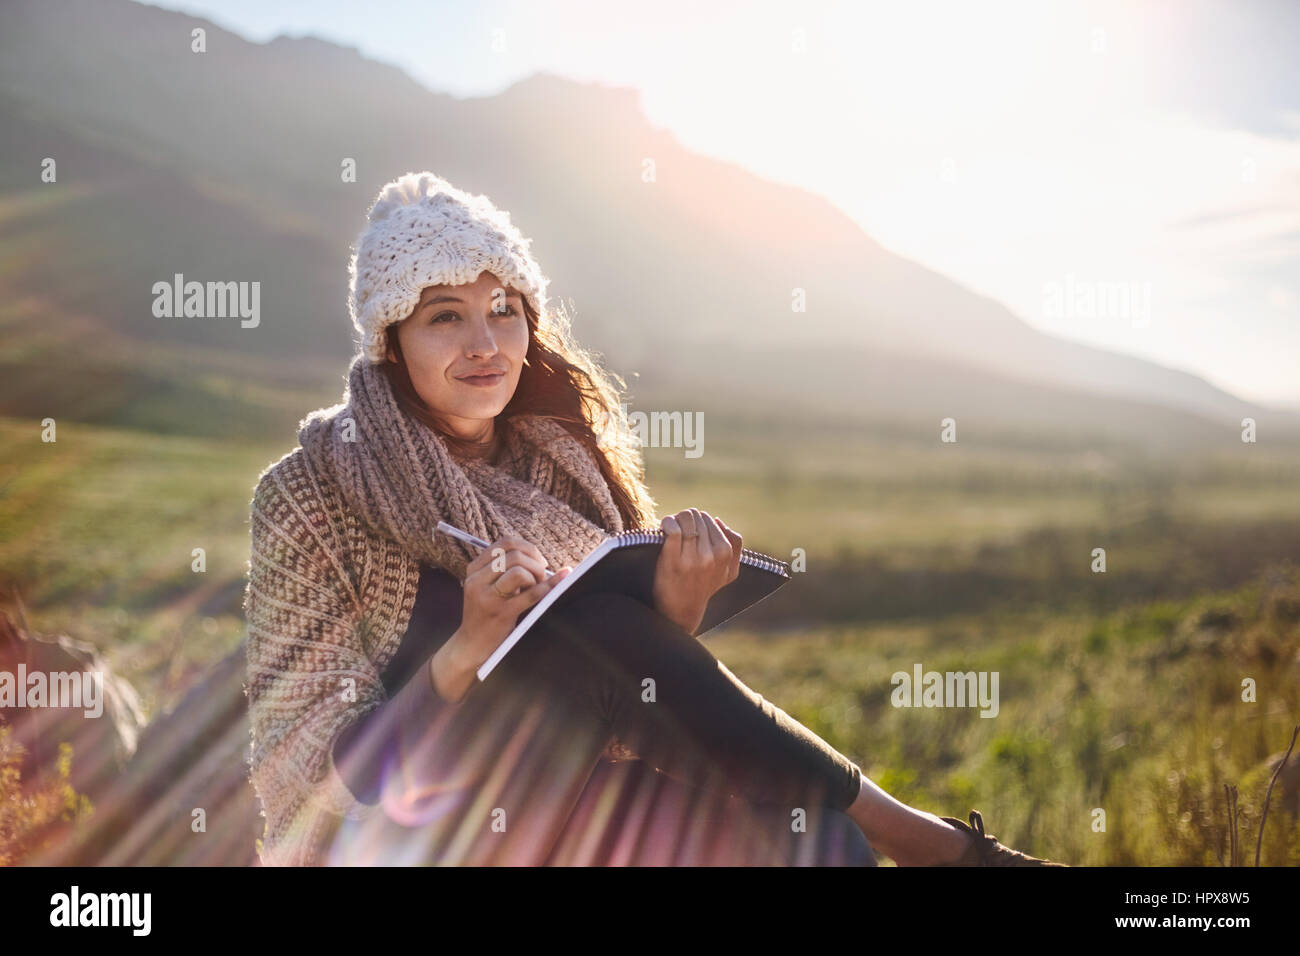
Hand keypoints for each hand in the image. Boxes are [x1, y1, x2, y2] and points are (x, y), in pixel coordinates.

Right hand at [457, 534, 572, 666]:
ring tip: (537, 587)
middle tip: (541, 577)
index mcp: (474, 569)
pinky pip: (530, 594)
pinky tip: (556, 585)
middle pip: (514, 555)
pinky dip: (547, 587)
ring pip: (519, 570)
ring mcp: (487, 596)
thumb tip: (537, 556)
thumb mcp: (487, 586)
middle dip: (535, 563)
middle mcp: (477, 580)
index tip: (537, 561)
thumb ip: (504, 569)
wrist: (471, 644)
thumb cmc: (486, 612)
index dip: (527, 548)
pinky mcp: (500, 613)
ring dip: (537, 576)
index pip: (504, 543)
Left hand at [651, 508, 741, 635]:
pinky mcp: (673, 561)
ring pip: (685, 521)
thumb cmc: (704, 586)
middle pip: (696, 518)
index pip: (710, 520)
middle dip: (686, 519)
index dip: (698, 520)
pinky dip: (668, 523)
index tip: (690, 527)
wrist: (682, 610)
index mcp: (724, 554)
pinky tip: (664, 527)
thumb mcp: (729, 571)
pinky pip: (673, 530)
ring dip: (676, 519)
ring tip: (671, 527)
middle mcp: (710, 556)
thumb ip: (735, 545)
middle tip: (679, 527)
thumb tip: (719, 521)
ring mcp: (691, 559)